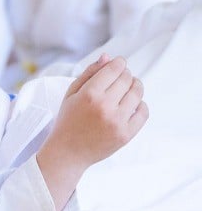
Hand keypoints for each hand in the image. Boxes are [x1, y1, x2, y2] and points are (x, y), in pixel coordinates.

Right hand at [42, 55, 147, 173]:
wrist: (67, 153)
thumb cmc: (67, 122)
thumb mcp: (71, 94)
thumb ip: (89, 73)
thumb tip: (108, 57)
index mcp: (89, 95)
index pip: (115, 68)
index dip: (118, 63)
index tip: (117, 65)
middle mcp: (105, 106)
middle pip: (127, 78)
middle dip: (125, 75)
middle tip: (119, 80)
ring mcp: (117, 121)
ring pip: (138, 92)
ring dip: (135, 87)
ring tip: (126, 91)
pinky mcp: (126, 134)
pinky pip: (144, 111)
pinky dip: (140, 105)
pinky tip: (130, 106)